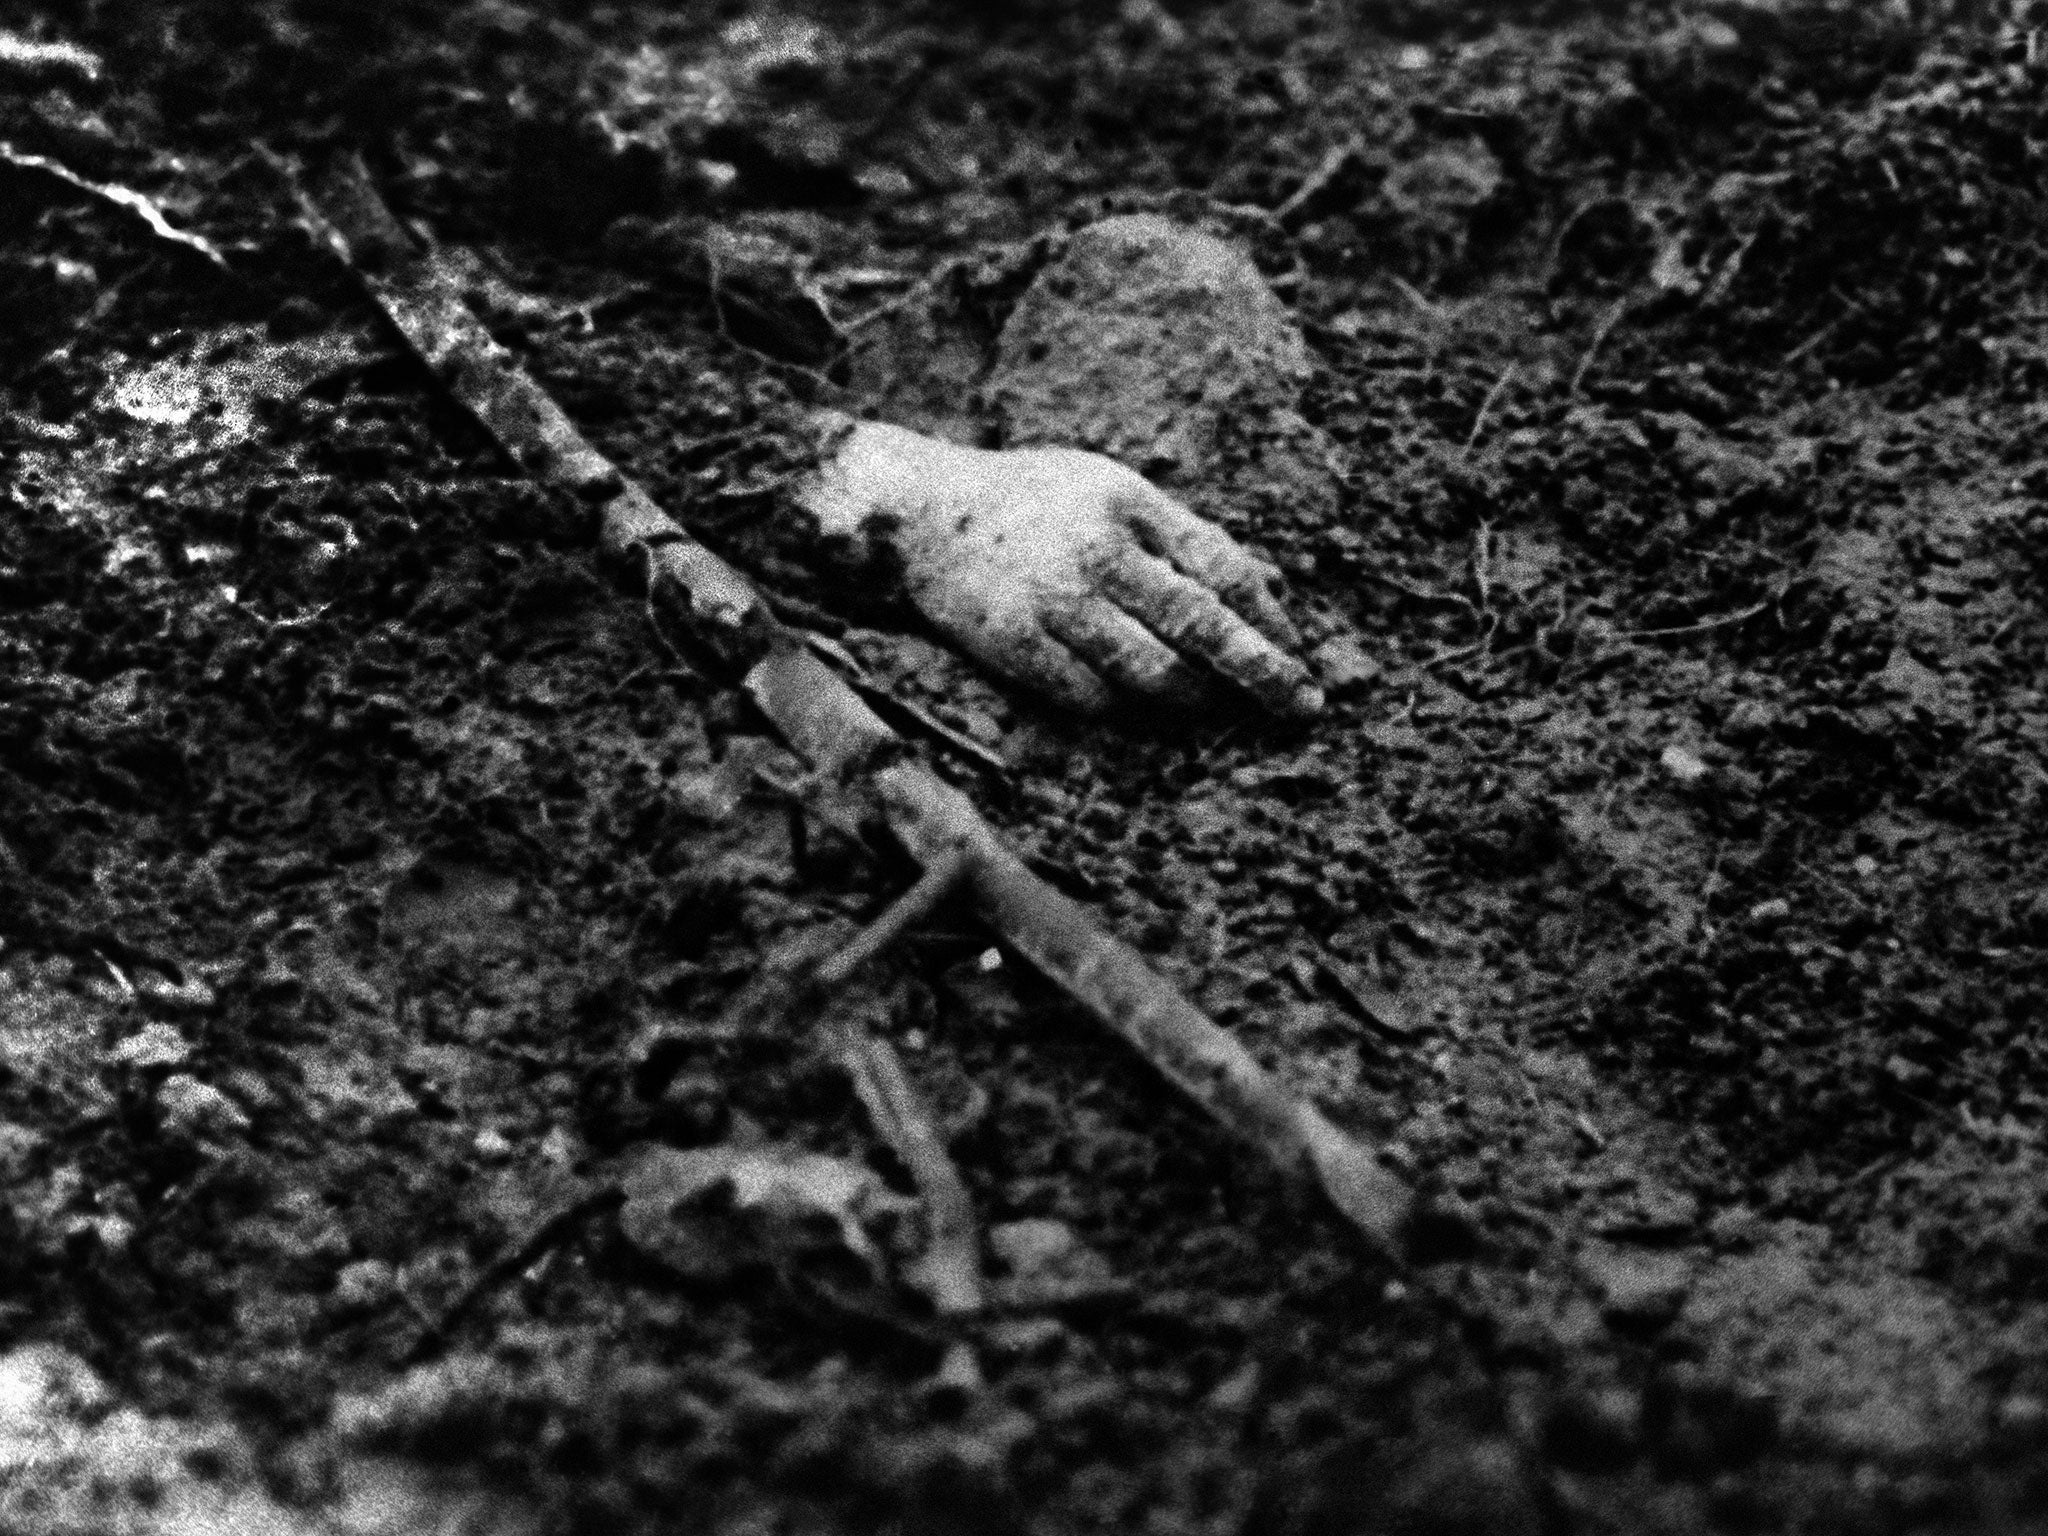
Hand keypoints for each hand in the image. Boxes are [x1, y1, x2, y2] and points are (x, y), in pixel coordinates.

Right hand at [798, 416, 1322, 719]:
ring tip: (1220, 709)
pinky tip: (1149, 711)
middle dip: (1262, 672)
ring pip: (1154, 672)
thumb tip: (1267, 583)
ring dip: (1199, 699)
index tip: (1299, 656)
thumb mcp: (1110, 489)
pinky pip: (1095, 697)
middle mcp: (1098, 551)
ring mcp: (1056, 601)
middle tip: (1301, 708)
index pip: (1223, 567)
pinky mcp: (1018, 646)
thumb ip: (1181, 535)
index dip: (1270, 619)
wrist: (921, 514)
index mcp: (1130, 503)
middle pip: (1202, 625)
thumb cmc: (1030, 502)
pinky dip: (1131, 709)